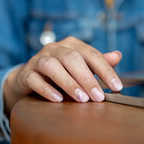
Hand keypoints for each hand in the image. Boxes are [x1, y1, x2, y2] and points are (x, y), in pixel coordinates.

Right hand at [3, 37, 122, 114]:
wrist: (29, 77)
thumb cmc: (61, 71)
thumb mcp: (81, 66)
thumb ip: (98, 62)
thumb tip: (118, 56)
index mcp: (72, 44)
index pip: (92, 54)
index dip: (106, 70)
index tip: (117, 87)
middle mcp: (55, 48)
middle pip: (72, 58)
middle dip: (87, 79)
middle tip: (99, 97)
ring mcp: (38, 59)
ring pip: (52, 66)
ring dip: (68, 83)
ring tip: (81, 99)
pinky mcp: (26, 74)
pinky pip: (34, 79)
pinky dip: (46, 89)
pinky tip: (58, 99)